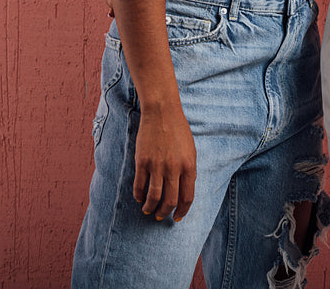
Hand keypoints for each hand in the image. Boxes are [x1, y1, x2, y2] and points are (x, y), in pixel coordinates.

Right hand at [133, 104, 196, 222]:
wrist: (162, 113)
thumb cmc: (178, 131)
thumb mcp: (190, 151)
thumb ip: (188, 171)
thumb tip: (183, 192)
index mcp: (189, 166)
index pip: (187, 197)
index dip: (182, 210)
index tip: (177, 217)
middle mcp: (174, 168)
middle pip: (169, 201)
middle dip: (164, 213)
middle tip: (160, 217)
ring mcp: (157, 165)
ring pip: (153, 197)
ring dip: (150, 208)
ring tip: (148, 211)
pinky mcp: (142, 162)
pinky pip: (139, 185)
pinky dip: (139, 195)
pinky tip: (139, 198)